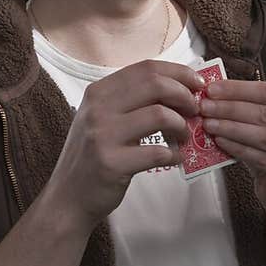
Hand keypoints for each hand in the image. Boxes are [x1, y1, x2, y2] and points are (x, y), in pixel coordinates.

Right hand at [51, 60, 203, 226]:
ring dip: (182, 126)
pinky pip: (158, 152)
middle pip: (155, 85)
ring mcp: (103, 136)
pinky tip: (175, 158)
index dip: (179, 73)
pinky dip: (175, 155)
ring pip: (160, 115)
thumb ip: (131, 102)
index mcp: (98, 92)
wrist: (68, 197)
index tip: (197, 84)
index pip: (146, 68)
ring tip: (184, 137)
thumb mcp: (102, 119)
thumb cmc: (93, 156)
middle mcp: (98, 109)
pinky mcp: (112, 164)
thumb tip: (178, 88)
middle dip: (184, 95)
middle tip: (194, 110)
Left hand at [200, 78, 265, 212]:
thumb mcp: (265, 125)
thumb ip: (249, 109)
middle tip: (206, 107)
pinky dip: (239, 149)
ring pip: (265, 136)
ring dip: (233, 128)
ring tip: (210, 124)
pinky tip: (221, 143)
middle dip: (231, 109)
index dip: (239, 89)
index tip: (213, 89)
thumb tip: (214, 96)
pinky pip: (263, 159)